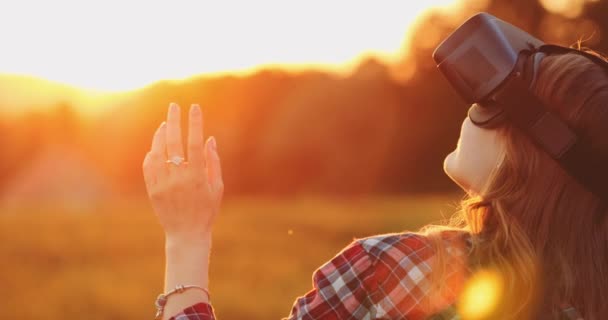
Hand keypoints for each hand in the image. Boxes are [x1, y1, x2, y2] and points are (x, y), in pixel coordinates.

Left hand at [142, 103, 223, 242]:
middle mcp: (178, 178)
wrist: (186, 234)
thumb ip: (213, 162)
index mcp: (198, 177)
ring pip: (158, 152)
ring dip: (161, 135)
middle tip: (174, 106)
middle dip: (174, 121)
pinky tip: (157, 146)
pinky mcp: (152, 190)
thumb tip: (210, 139)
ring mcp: (163, 184)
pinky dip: (152, 153)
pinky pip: (149, 166)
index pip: (195, 143)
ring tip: (166, 124)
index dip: (195, 123)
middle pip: (174, 142)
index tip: (195, 107)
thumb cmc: (206, 210)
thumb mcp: (217, 188)